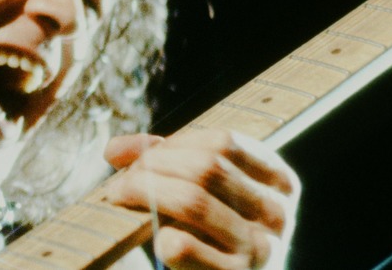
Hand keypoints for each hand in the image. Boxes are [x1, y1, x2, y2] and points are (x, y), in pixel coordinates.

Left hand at [103, 129, 299, 269]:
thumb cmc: (214, 238)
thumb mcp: (204, 194)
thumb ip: (165, 163)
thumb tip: (112, 150)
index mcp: (279, 181)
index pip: (222, 142)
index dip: (172, 146)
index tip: (139, 160)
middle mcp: (278, 212)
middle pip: (206, 168)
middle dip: (153, 168)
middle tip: (120, 184)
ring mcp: (262, 248)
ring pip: (193, 201)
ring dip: (146, 194)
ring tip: (121, 200)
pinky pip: (184, 245)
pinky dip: (162, 237)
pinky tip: (156, 240)